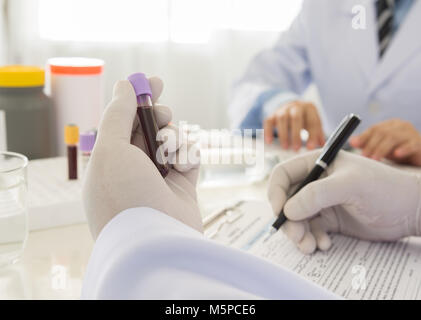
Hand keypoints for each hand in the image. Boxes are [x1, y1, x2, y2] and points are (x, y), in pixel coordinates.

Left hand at [83, 78, 202, 238]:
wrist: (155, 241)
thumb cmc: (124, 196)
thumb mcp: (111, 150)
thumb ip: (118, 115)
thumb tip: (124, 86)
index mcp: (108, 161)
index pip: (122, 122)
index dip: (137, 98)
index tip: (154, 81)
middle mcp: (132, 169)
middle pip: (148, 128)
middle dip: (158, 115)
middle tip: (163, 112)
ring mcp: (158, 178)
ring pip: (171, 140)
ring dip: (172, 137)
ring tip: (168, 149)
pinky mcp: (183, 186)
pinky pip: (189, 157)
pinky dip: (187, 155)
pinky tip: (181, 166)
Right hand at [264, 101, 324, 149]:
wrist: (292, 106)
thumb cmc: (305, 117)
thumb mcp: (314, 122)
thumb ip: (318, 134)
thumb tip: (322, 146)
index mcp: (309, 108)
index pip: (312, 121)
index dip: (312, 135)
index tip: (310, 148)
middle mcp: (296, 106)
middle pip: (296, 118)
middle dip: (296, 134)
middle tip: (296, 148)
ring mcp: (283, 109)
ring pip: (282, 119)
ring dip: (283, 134)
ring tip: (285, 147)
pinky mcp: (272, 114)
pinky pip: (268, 122)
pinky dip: (268, 132)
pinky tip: (269, 142)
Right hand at [267, 150, 420, 253]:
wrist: (411, 211)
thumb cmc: (385, 189)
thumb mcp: (350, 186)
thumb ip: (316, 195)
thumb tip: (287, 210)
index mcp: (317, 163)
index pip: (283, 174)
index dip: (276, 192)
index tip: (279, 212)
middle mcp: (316, 182)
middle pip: (286, 200)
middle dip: (288, 220)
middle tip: (297, 236)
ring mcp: (322, 202)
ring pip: (296, 218)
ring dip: (299, 234)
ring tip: (310, 246)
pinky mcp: (330, 220)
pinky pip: (310, 230)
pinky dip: (312, 239)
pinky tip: (325, 244)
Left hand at [350, 119, 420, 165]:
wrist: (420, 155)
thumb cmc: (400, 150)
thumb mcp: (382, 147)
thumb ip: (368, 143)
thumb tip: (352, 141)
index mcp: (390, 125)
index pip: (374, 128)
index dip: (363, 137)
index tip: (354, 145)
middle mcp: (401, 126)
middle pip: (382, 132)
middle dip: (371, 145)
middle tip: (364, 156)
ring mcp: (411, 133)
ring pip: (394, 138)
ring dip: (382, 149)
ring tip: (375, 159)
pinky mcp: (419, 143)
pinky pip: (411, 145)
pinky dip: (403, 149)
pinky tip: (396, 154)